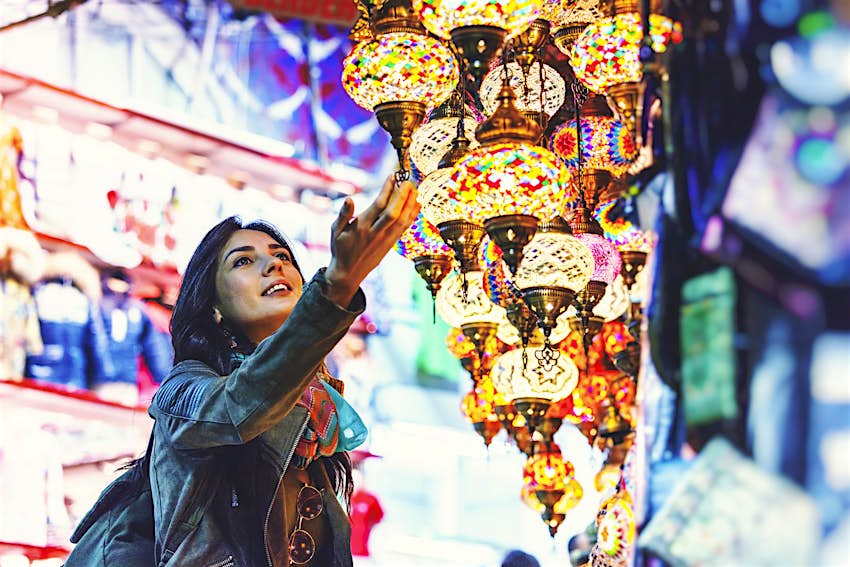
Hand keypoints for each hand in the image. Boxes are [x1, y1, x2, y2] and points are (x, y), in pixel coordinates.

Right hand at [324, 175, 419, 305]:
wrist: (348, 273)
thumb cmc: (340, 248)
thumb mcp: (335, 231)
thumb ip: (343, 214)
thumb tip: (349, 199)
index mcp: (361, 227)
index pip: (378, 205)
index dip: (387, 189)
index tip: (392, 176)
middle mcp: (375, 233)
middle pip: (393, 212)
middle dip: (402, 196)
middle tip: (408, 180)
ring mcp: (385, 240)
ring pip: (402, 221)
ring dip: (410, 204)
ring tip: (415, 189)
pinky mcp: (390, 244)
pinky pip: (404, 228)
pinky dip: (411, 216)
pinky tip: (416, 205)